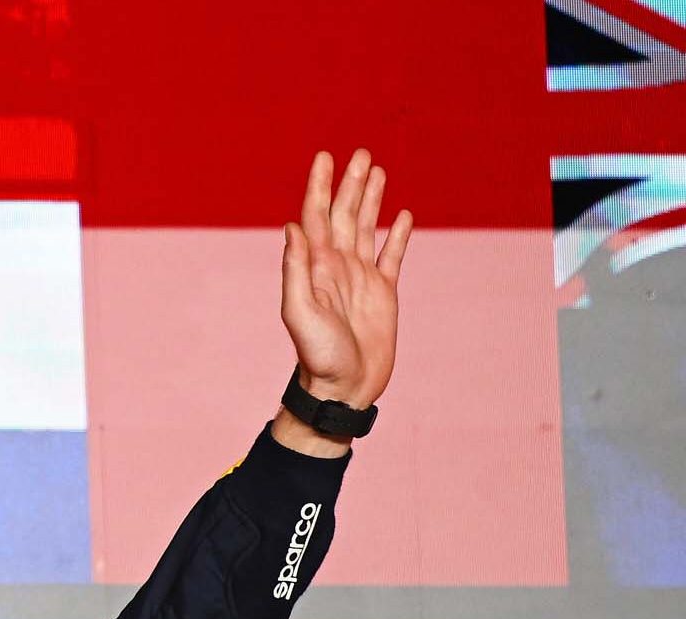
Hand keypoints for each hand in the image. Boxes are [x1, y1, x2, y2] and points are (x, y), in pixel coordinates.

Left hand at [273, 149, 414, 453]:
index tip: (324, 157)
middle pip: (343, 214)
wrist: (343, 387)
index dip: (320, 186)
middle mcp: (337, 266)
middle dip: (350, 184)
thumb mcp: (300, 311)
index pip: (316, 216)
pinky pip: (392, 256)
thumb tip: (293, 226)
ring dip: (370, 200)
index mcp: (316, 266)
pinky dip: (398, 235)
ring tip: (376, 170)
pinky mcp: (384, 293)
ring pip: (366, 228)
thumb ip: (296, 269)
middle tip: (359, 153)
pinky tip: (403, 216)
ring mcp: (361, 278)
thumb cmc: (318, 355)